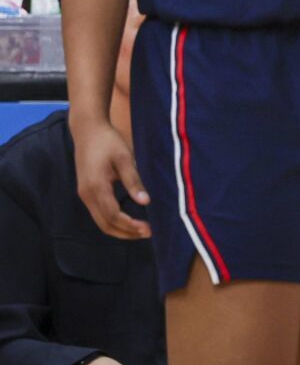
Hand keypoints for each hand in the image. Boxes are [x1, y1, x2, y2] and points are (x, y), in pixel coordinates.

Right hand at [71, 116, 150, 239]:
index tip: (148, 229)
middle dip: (126, 232)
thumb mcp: (124, 158)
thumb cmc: (108, 141)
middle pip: (105, 224)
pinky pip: (99, 213)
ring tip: (140, 231)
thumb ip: (133, 181)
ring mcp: (84, 195)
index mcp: (96, 187)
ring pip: (101, 221)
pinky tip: (128, 220)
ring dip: (119, 229)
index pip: (113, 215)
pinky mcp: (86, 192)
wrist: (87, 130)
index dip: (130, 225)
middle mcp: (87, 195)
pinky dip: (113, 221)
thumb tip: (146, 202)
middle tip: (148, 234)